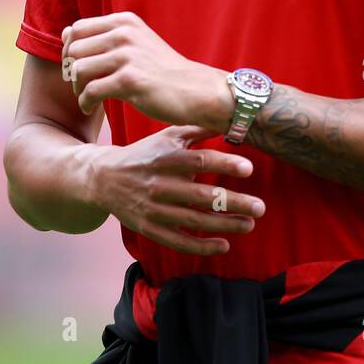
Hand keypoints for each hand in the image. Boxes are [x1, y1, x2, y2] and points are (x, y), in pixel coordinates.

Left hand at [62, 11, 231, 129]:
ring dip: (77, 89)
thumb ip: (106, 36)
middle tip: (82, 87)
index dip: (70, 50)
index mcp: (124, 22)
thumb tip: (65, 35)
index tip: (77, 68)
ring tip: (87, 98)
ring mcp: (128, 56)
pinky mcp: (130, 80)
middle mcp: (124, 34)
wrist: (196, 91)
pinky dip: (85, 102)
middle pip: (74, 50)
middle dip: (72, 72)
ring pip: (79, 70)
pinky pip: (90, 91)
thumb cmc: (163, 71)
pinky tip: (91, 107)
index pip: (77, 29)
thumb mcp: (137, 43)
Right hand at [84, 124, 265, 255]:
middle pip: (202, 195)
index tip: (249, 168)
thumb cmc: (143, 154)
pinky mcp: (150, 229)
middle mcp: (160, 184)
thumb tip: (228, 117)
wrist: (103, 178)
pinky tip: (224, 245)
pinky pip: (178, 241)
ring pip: (194, 221)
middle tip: (260, 207)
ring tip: (249, 224)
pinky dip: (201, 246)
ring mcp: (154, 209)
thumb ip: (195, 129)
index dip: (225, 163)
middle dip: (233, 202)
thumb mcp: (165, 137)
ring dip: (224, 225)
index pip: (199, 161)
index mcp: (166, 159)